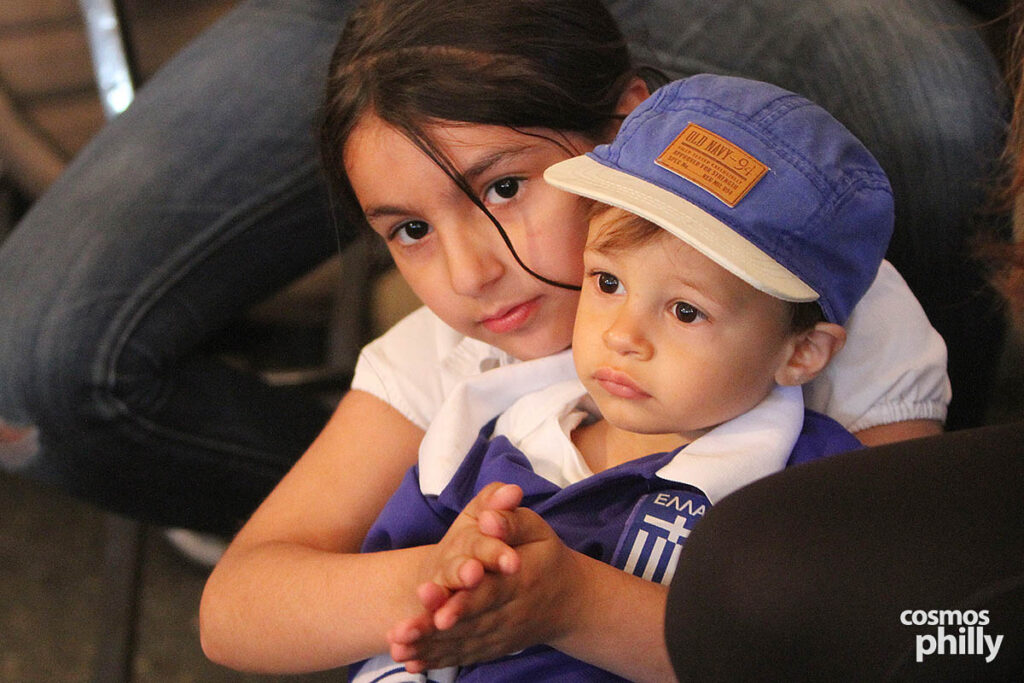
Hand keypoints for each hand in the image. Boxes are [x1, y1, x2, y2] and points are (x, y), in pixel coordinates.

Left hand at [389, 496, 578, 670]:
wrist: (570, 600)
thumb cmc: (546, 557)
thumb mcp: (537, 529)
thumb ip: (512, 519)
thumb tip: (488, 518)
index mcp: (521, 579)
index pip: (490, 592)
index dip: (464, 602)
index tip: (439, 611)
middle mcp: (511, 612)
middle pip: (470, 623)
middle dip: (433, 629)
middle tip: (402, 633)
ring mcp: (503, 634)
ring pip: (463, 642)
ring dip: (428, 647)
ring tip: (397, 648)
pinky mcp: (495, 646)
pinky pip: (465, 655)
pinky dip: (438, 660)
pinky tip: (411, 662)